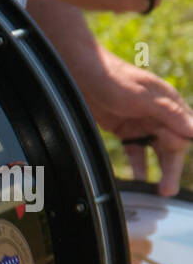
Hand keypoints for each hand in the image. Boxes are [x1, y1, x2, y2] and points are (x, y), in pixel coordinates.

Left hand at [76, 49, 192, 195]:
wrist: (81, 73)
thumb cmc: (113, 78)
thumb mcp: (142, 96)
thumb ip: (168, 113)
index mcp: (169, 104)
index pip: (182, 134)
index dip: (178, 153)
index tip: (172, 174)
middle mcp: (158, 114)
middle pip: (170, 145)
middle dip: (170, 168)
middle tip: (167, 191)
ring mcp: (141, 122)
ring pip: (155, 150)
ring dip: (157, 169)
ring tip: (158, 190)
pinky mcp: (124, 128)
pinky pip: (136, 150)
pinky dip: (139, 164)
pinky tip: (141, 179)